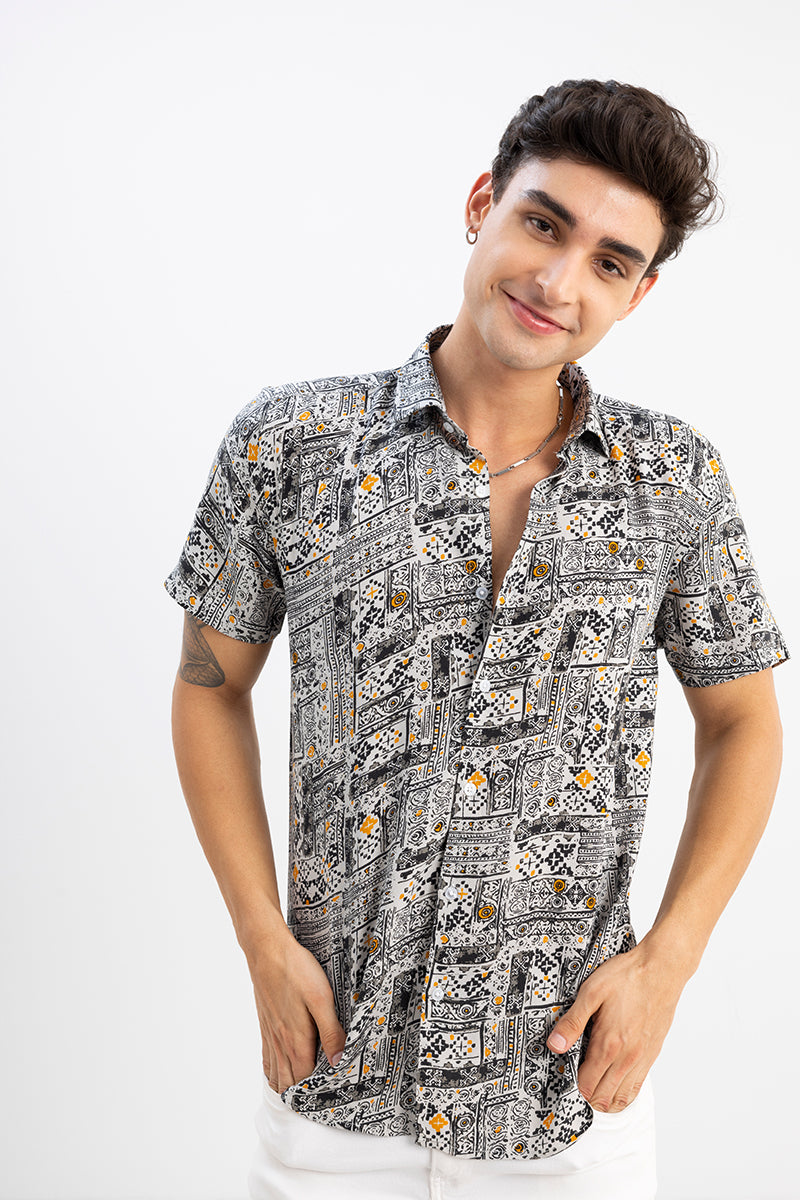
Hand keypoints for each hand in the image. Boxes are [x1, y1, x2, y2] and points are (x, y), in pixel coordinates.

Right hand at [245, 925, 345, 1092]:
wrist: (266, 950)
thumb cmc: (296, 971)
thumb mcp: (322, 998)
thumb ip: (331, 1032)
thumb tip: (338, 1062)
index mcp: (296, 1041)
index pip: (306, 1080)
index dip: (316, 1094)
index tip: (329, 1102)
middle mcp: (280, 1043)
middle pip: (290, 1082)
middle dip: (302, 1095)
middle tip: (318, 1103)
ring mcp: (270, 1034)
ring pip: (276, 1074)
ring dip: (287, 1087)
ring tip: (300, 1096)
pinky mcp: (265, 1024)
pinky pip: (266, 1058)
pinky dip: (273, 1072)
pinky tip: (279, 1072)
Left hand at [546, 943, 685, 1111]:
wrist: (662, 969)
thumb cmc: (627, 977)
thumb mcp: (591, 993)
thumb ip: (572, 1022)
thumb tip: (554, 1045)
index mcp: (609, 1044)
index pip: (587, 1084)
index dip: (573, 1083)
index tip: (567, 1073)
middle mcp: (628, 1057)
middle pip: (604, 1097)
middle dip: (587, 1094)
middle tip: (577, 1079)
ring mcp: (642, 1058)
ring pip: (622, 1097)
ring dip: (606, 1097)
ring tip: (593, 1085)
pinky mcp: (652, 1053)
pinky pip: (638, 1087)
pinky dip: (624, 1092)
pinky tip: (614, 1081)